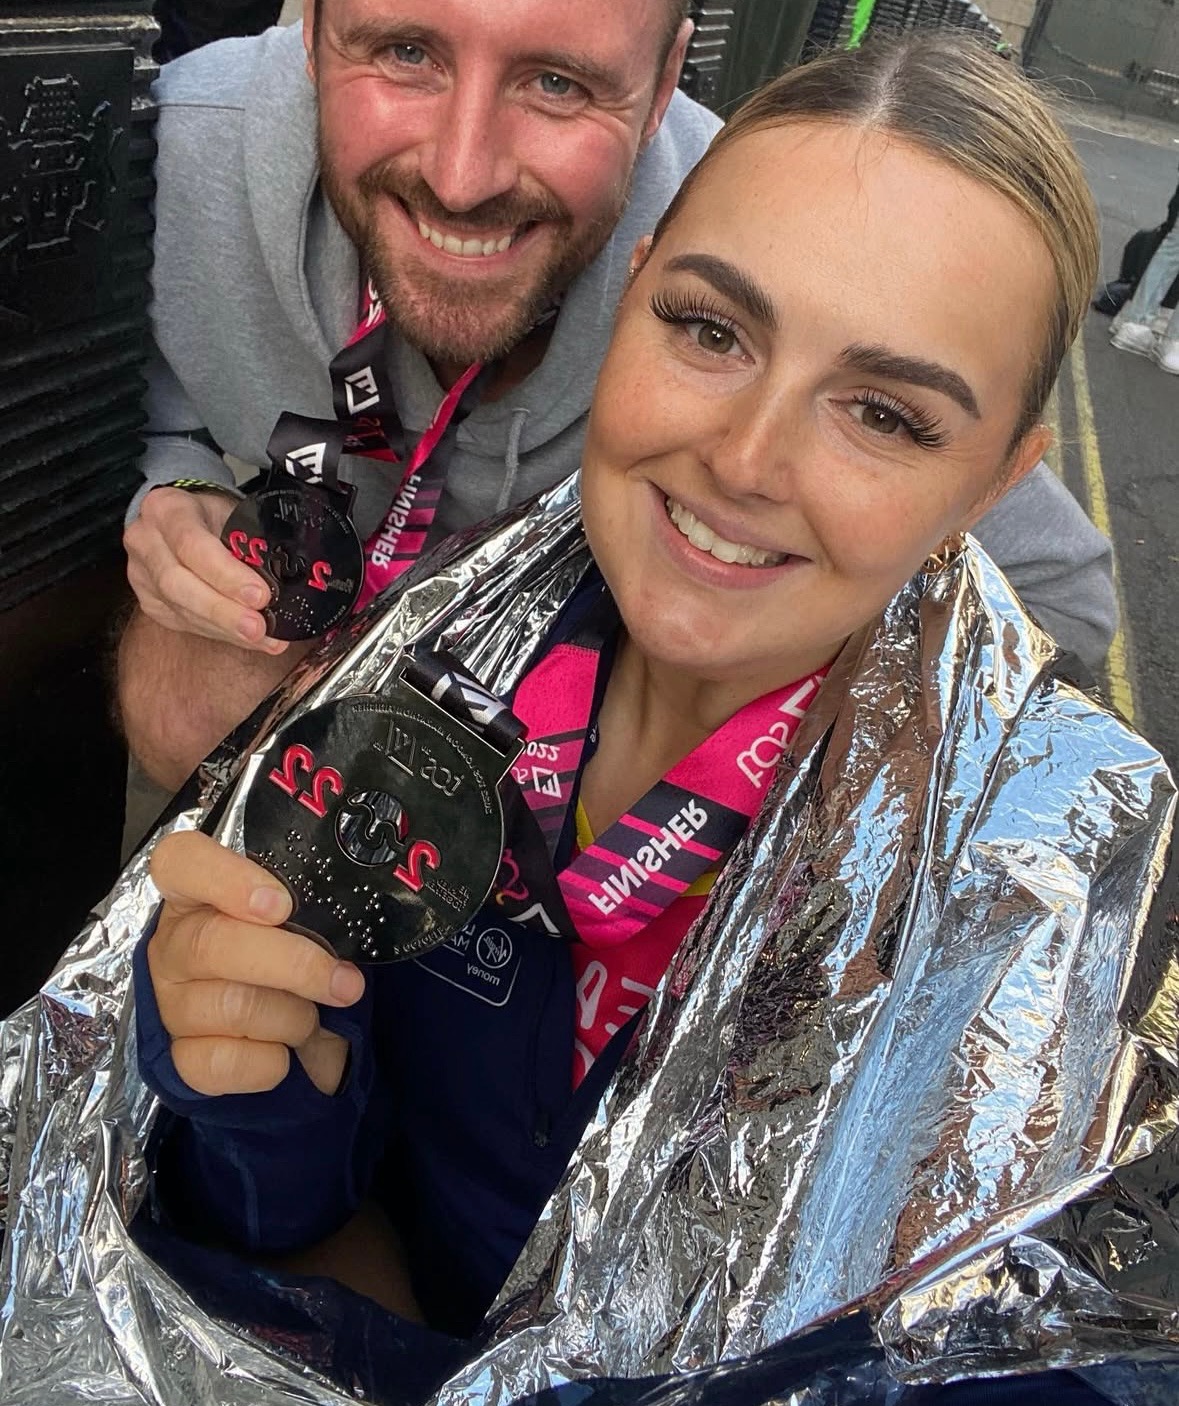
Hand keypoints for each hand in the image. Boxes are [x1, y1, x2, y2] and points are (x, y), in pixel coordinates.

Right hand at [124, 487, 289, 653]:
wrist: (183, 519)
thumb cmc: (212, 515)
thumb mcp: (231, 513)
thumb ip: (249, 544)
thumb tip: (283, 584)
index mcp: (166, 508)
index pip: (192, 545)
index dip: (226, 575)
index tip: (259, 595)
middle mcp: (145, 541)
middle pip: (177, 584)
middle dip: (222, 611)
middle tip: (257, 628)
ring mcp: (141, 574)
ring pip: (179, 609)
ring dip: (224, 628)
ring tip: (262, 638)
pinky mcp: (149, 601)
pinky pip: (184, 623)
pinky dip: (220, 633)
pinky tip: (247, 640)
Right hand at [147, 832, 364, 1095]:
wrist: (265, 1031)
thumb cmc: (284, 956)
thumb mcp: (295, 922)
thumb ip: (308, 911)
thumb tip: (351, 928)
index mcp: (197, 894)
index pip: (180, 862)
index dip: (226, 879)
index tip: (280, 904)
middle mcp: (174, 945)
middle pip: (213, 945)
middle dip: (295, 966)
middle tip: (345, 984)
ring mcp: (171, 1003)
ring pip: (232, 1007)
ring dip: (294, 1018)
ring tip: (312, 1018)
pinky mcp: (179, 1058)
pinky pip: (226, 1062)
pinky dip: (271, 1062)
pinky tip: (285, 1052)